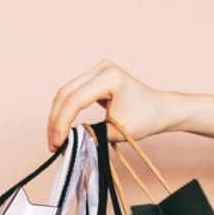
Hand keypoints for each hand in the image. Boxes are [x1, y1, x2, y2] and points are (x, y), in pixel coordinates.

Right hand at [47, 60, 174, 150]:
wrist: (160, 109)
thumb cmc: (145, 118)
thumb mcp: (115, 131)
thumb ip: (90, 134)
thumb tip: (67, 140)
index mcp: (109, 77)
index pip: (74, 101)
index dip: (61, 124)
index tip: (57, 145)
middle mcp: (101, 68)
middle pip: (64, 95)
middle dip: (55, 122)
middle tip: (53, 146)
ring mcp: (96, 71)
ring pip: (64, 95)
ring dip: (56, 118)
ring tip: (57, 140)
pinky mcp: (93, 78)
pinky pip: (70, 95)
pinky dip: (63, 113)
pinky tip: (62, 129)